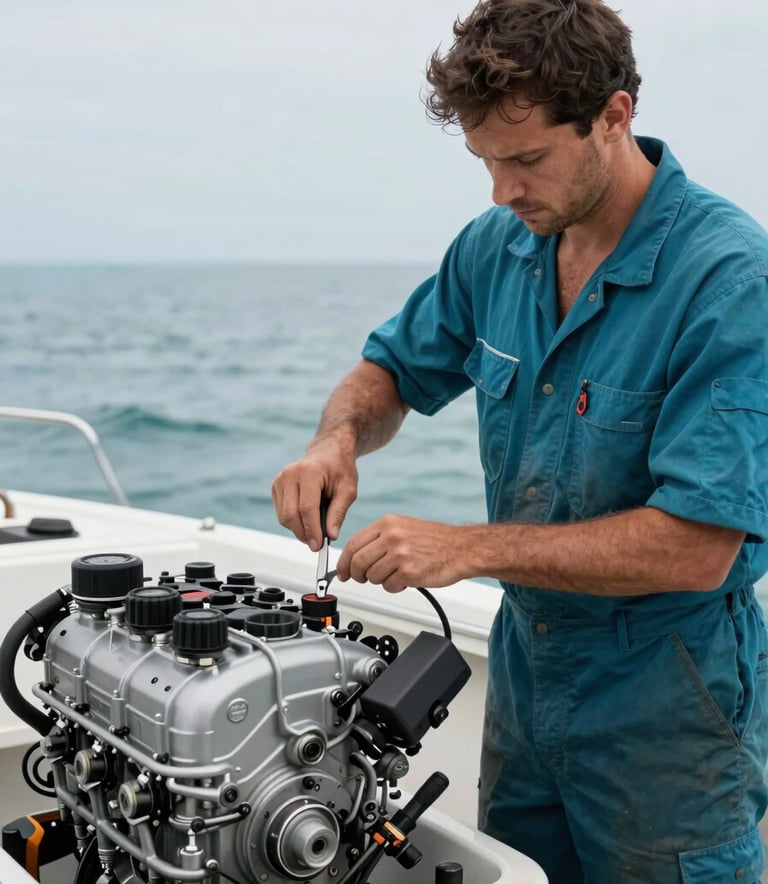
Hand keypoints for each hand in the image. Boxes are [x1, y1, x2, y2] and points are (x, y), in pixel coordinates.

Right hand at [271, 440, 357, 550]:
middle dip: (303, 534)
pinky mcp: (276, 486)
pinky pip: (281, 512)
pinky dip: (293, 521)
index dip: (312, 530)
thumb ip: (338, 513)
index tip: (318, 546)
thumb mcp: (348, 490)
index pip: (306, 508)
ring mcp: (280, 480)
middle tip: (317, 543)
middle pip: (290, 515)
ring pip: (283, 517)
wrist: (328, 451)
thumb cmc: (340, 469)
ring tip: (316, 528)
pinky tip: (307, 518)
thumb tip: (331, 536)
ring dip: (298, 529)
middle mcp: (290, 474)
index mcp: (309, 472)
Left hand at [336, 515, 466, 591]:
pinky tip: (406, 579)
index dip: (344, 562)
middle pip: (358, 562)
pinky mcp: (409, 572)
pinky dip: (394, 587)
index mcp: (388, 523)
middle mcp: (392, 536)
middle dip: (357, 575)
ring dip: (380, 581)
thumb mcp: (403, 527)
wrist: (462, 548)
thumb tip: (356, 557)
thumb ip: (379, 539)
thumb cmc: (435, 540)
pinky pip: (389, 586)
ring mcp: (400, 554)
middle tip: (362, 579)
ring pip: (372, 577)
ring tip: (395, 574)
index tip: (342, 572)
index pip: (353, 544)